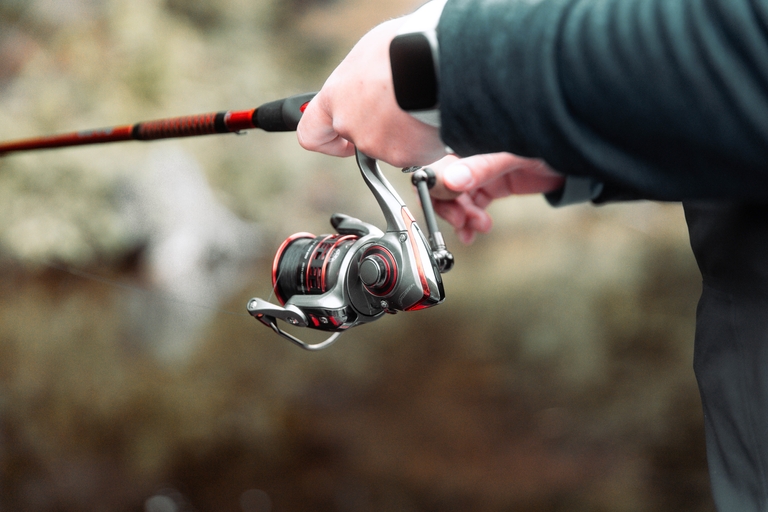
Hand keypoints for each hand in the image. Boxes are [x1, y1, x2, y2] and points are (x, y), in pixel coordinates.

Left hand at [297, 19, 446, 167]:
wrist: (435, 62)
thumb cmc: (404, 47)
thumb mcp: (372, 52)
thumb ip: (362, 79)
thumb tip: (372, 82)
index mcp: (336, 97)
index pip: (312, 133)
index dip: (328, 142)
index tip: (343, 142)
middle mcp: (349, 124)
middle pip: (363, 139)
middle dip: (383, 129)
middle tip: (405, 107)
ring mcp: (375, 144)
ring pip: (392, 146)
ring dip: (407, 132)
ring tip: (425, 102)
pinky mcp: (402, 156)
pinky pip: (416, 152)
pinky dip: (425, 140)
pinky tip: (435, 115)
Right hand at [428, 153, 564, 243]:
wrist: (578, 159)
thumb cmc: (550, 145)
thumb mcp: (514, 156)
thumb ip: (482, 167)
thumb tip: (452, 180)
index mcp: (470, 144)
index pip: (439, 166)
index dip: (436, 188)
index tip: (446, 206)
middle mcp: (471, 158)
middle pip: (444, 186)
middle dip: (449, 207)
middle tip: (462, 221)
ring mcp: (482, 173)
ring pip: (458, 200)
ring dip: (462, 218)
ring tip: (476, 228)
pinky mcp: (493, 186)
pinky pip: (473, 206)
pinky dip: (470, 222)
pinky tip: (473, 233)